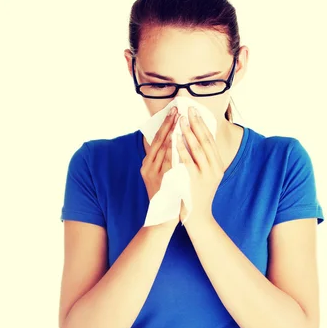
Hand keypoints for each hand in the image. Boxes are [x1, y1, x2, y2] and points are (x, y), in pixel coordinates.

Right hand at [140, 106, 179, 227]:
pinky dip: (173, 150)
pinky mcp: (160, 181)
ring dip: (171, 133)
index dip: (165, 125)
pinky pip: (167, 163)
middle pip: (158, 141)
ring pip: (162, 150)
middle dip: (168, 124)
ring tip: (179, 119)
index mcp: (148, 164)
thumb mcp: (163, 176)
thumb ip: (165, 161)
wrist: (164, 218)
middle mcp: (148, 168)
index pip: (157, 140)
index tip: (173, 111)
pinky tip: (179, 140)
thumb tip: (173, 143)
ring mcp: (153, 175)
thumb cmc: (167, 196)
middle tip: (177, 109)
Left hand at [176, 107, 223, 226]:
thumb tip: (196, 137)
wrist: (197, 216)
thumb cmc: (198, 194)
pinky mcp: (194, 181)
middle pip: (205, 141)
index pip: (210, 140)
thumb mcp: (206, 175)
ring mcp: (205, 175)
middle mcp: (215, 169)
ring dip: (189, 133)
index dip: (203, 124)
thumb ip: (204, 159)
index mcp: (218, 165)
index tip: (195, 111)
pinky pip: (187, 161)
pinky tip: (176, 138)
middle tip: (188, 109)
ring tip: (182, 119)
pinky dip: (182, 148)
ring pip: (198, 149)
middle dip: (196, 123)